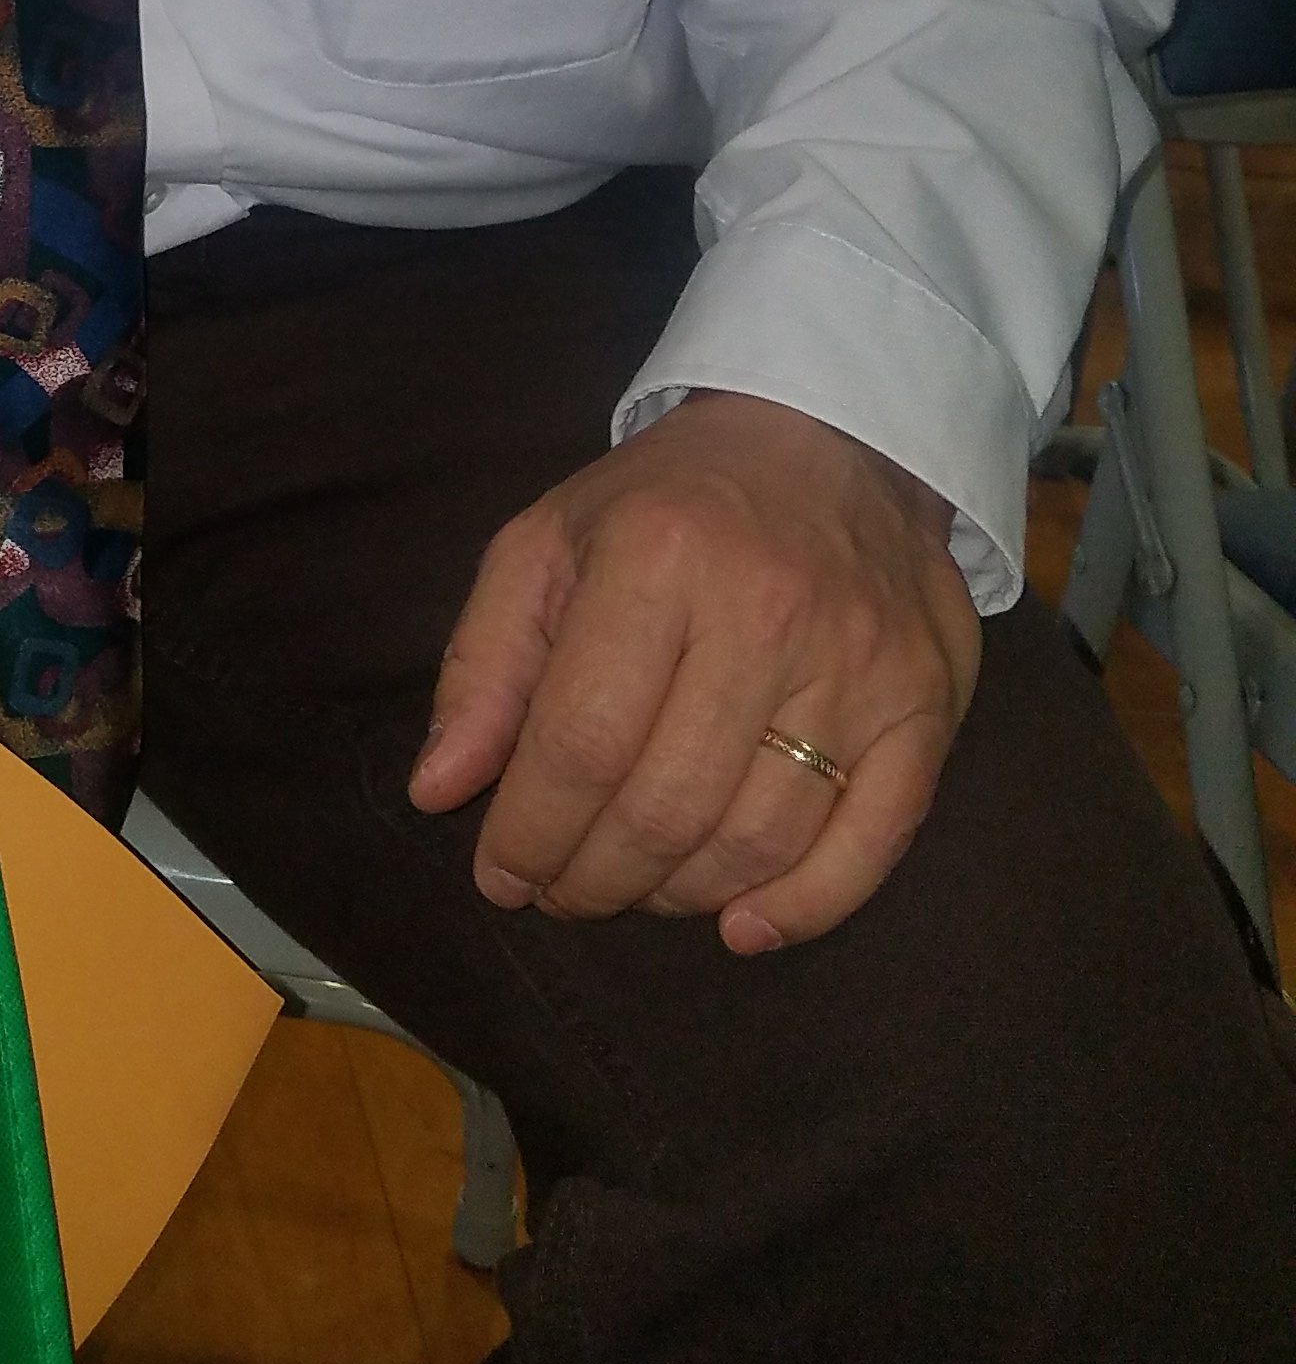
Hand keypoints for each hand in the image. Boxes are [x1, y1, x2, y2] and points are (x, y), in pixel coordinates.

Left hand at [408, 388, 980, 955]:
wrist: (831, 438)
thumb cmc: (667, 504)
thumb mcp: (547, 545)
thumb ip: (485, 665)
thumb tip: (437, 792)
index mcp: (659, 559)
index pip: (582, 741)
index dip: (531, 832)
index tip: (502, 876)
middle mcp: (768, 612)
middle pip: (668, 804)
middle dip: (595, 877)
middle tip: (563, 892)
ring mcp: (860, 664)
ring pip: (759, 838)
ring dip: (679, 893)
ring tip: (634, 888)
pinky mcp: (926, 706)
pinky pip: (873, 843)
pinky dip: (802, 907)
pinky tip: (739, 925)